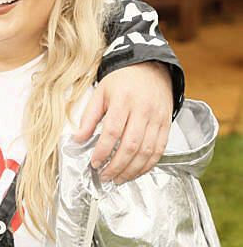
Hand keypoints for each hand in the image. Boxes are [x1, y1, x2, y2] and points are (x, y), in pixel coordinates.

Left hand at [76, 62, 172, 183]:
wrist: (151, 68)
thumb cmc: (123, 81)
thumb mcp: (100, 92)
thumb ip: (89, 116)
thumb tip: (79, 139)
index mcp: (123, 100)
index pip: (112, 131)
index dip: (103, 151)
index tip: (94, 163)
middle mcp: (143, 110)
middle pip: (130, 145)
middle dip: (116, 166)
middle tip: (105, 176)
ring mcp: (157, 118)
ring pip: (146, 151)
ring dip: (132, 170)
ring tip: (118, 178)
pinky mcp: (166, 124)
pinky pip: (159, 150)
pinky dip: (148, 165)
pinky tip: (136, 171)